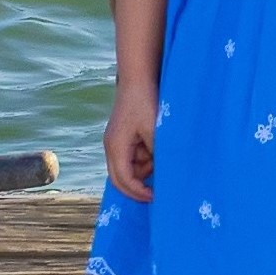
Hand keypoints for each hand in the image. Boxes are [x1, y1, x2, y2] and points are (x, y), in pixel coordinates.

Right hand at [107, 81, 159, 196]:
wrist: (138, 77)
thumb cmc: (145, 101)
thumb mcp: (154, 129)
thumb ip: (156, 152)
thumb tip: (164, 172)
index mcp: (116, 146)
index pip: (122, 179)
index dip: (138, 192)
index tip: (155, 197)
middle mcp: (112, 146)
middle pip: (120, 178)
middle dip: (138, 186)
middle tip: (157, 192)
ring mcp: (116, 141)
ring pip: (128, 168)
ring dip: (144, 168)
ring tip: (160, 157)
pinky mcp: (123, 136)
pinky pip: (132, 156)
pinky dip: (145, 157)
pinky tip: (156, 148)